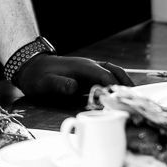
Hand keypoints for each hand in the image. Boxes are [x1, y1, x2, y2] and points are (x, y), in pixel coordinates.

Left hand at [13, 55, 132, 97]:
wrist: (31, 67)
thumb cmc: (37, 77)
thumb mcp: (45, 83)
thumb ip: (59, 85)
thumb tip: (74, 87)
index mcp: (83, 68)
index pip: (105, 76)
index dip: (115, 88)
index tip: (123, 100)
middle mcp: (89, 66)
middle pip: (114, 71)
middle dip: (126, 82)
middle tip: (136, 97)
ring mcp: (88, 69)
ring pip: (112, 72)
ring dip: (123, 81)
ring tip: (132, 95)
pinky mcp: (86, 74)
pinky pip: (105, 76)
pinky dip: (115, 82)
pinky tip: (117, 93)